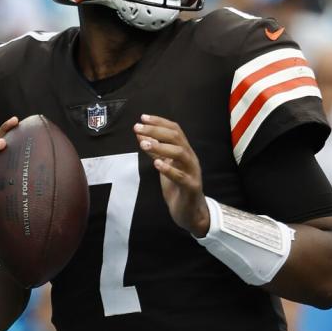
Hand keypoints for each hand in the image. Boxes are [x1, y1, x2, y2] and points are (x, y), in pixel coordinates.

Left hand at [134, 114, 209, 236]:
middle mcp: (190, 158)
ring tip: (143, 144)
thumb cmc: (177, 187)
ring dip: (161, 147)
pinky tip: (156, 164)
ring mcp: (192, 172)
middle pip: (177, 137)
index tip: (143, 118)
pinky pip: (181, 177)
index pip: (175, 130)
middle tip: (138, 128)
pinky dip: (169, 169)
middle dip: (156, 131)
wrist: (190, 212)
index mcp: (185, 151)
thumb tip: (140, 134)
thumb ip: (154, 151)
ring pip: (180, 153)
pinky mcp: (191, 187)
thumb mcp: (164, 165)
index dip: (159, 122)